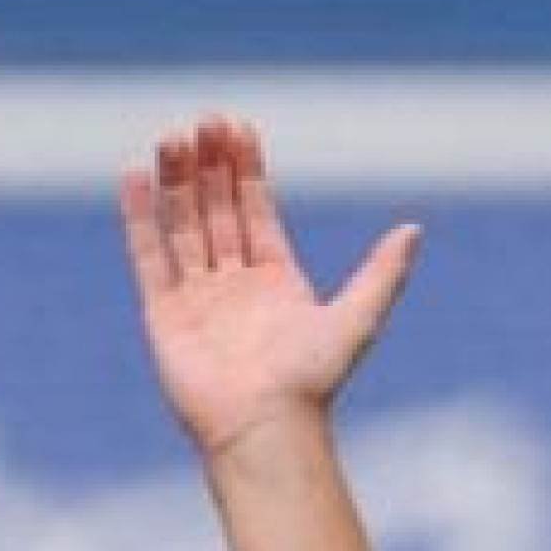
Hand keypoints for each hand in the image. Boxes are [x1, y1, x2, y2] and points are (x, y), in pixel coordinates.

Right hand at [119, 114, 420, 457]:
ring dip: (175, 183)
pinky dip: (141, 219)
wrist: (265, 428)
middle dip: (209, 166)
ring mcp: (197, 299)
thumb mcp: (357, 318)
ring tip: (170, 138)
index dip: (246, 169)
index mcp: (276, 280)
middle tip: (203, 121)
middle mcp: (234, 285)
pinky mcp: (163, 316)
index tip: (237, 127)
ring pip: (182, 226)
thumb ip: (383, 274)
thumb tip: (415, 229)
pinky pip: (149, 258)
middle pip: (217, 210)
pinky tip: (135, 178)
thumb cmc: (312, 382)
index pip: (255, 209)